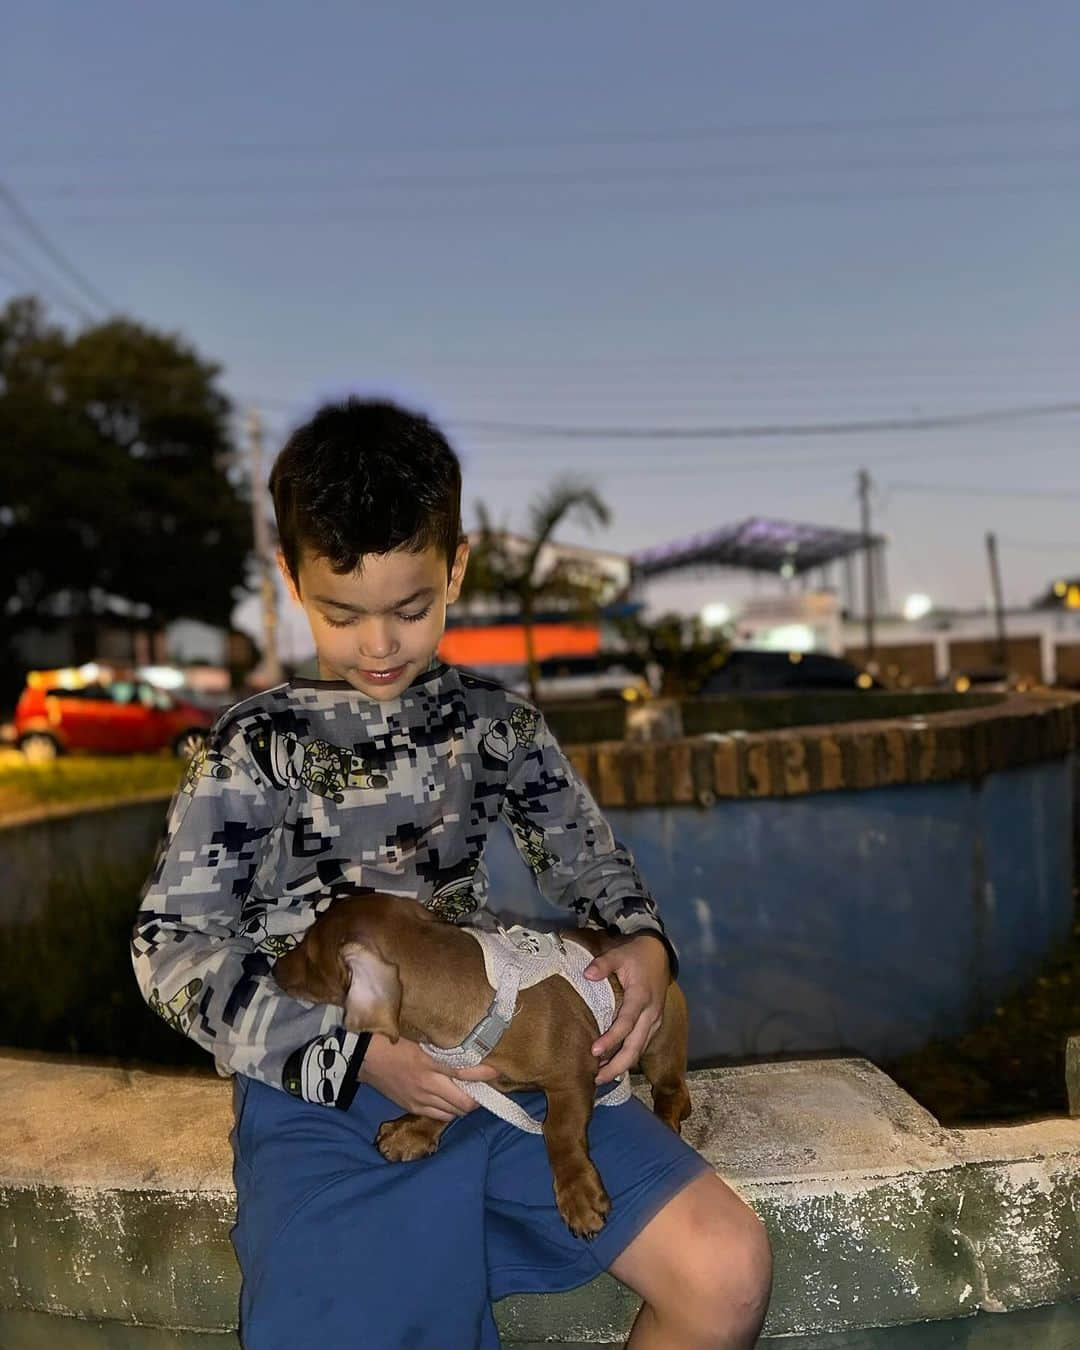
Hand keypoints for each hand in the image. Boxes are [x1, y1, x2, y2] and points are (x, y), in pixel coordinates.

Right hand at [358, 1033, 499, 1120]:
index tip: (497, 1071)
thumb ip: (443, 1045)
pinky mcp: (412, 1107)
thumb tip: (468, 1046)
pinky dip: (449, 1111)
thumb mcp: (421, 1037)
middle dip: (478, 1097)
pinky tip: (451, 1102)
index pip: (464, 1072)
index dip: (484, 1074)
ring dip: (464, 1105)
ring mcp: (419, 1099)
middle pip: (463, 1101)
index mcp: (430, 1062)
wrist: (365, 1056)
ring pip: (453, 1112)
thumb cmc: (394, 1039)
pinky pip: (438, 1116)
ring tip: (469, 1094)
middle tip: (484, 1088)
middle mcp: (427, 1084)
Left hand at [583, 934, 670, 1085]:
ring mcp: (655, 1020)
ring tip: (601, 1077)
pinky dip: (628, 1056)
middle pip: (635, 1047)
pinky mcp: (654, 1023)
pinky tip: (614, 1064)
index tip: (594, 1051)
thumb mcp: (619, 954)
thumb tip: (587, 975)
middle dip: (617, 1066)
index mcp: (641, 997)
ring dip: (622, 1065)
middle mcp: (651, 1014)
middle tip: (596, 1079)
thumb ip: (603, 964)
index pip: (626, 1024)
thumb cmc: (637, 955)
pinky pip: (641, 1044)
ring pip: (639, 1049)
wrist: (660, 953)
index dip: (611, 1040)